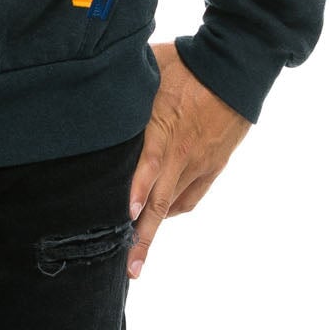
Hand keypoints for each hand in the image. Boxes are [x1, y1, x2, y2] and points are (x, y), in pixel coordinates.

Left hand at [126, 40, 250, 278]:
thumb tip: (95, 78)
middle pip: (160, 200)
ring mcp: (199, 161)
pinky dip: (175, 208)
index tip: (127, 213)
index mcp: (164, 126)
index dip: (137, 189)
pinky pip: (192, 195)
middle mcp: (181, 151)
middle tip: (130, 267)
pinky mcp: (213, 164)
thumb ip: (126, 82)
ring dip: (156, 225)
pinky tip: (162, 214)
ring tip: (138, 250)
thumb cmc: (188, 62)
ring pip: (174, 202)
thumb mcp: (151, 65)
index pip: (149, 163)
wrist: (234, 69)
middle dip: (143, 235)